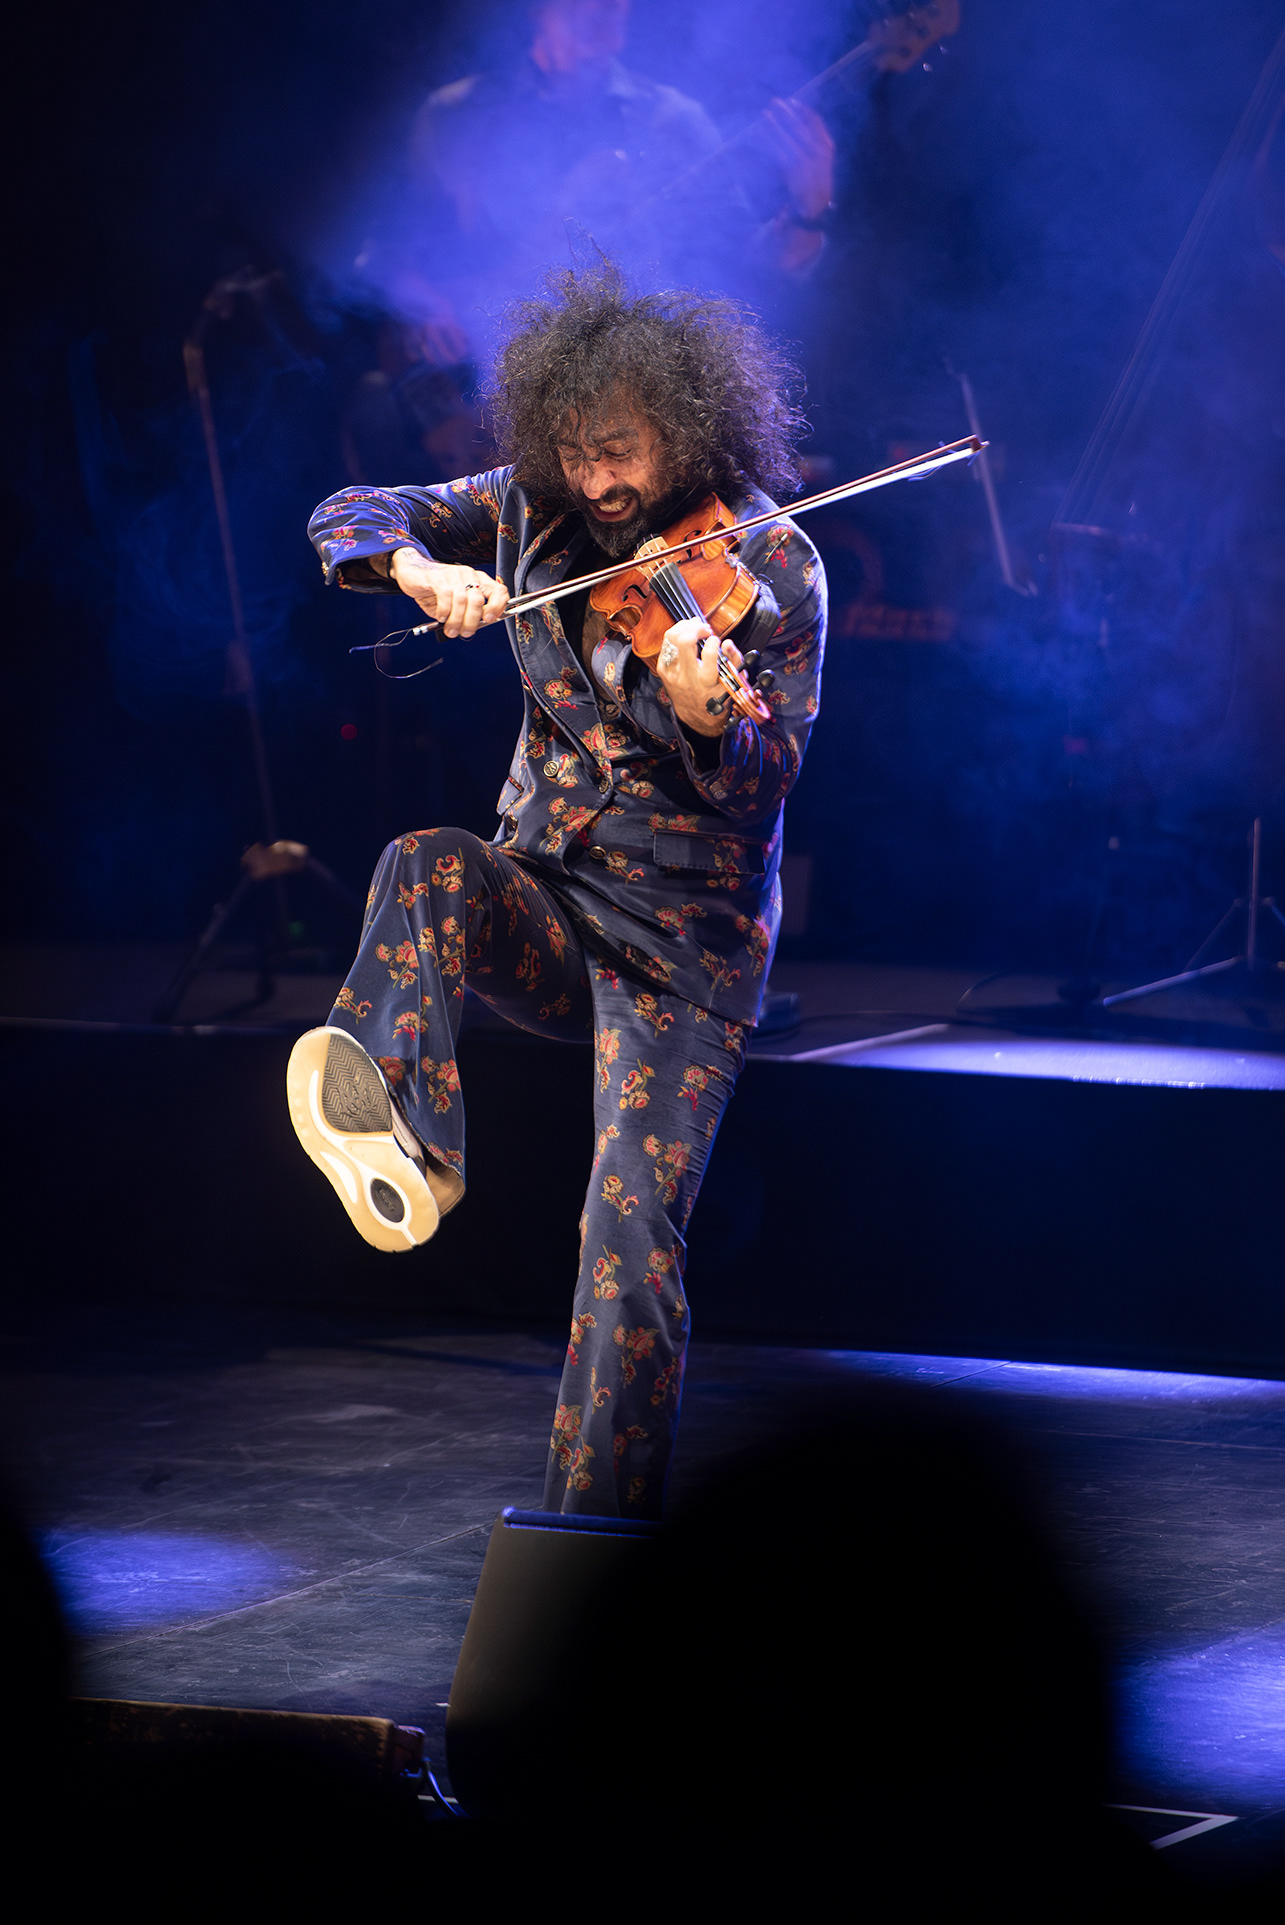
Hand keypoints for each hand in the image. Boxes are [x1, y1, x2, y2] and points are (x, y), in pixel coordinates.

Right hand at [388, 547, 507, 637]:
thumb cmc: (436, 591)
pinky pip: (446, 595)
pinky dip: (445, 611)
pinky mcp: (437, 576)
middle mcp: (468, 575)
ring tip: (450, 630)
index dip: (498, 607)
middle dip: (472, 621)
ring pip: (462, 600)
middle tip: (464, 632)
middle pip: (479, 600)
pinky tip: (441, 617)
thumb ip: (468, 614)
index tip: (489, 620)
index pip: (499, 591)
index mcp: (478, 580)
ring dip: (456, 620)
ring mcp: (453, 574)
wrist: (412, 573)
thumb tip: (474, 629)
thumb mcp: (456, 605)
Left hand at [654, 618, 743, 737]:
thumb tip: (727, 643)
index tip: (716, 641)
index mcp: (707, 680)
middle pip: (685, 641)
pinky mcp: (663, 670)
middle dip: (696, 628)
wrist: (696, 714)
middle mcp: (687, 676)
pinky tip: (685, 634)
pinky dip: (675, 634)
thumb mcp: (732, 681)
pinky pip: (665, 644)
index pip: (709, 654)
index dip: (714, 641)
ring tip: (695, 626)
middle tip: (705, 629)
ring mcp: (672, 673)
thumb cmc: (716, 694)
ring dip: (685, 626)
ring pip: (672, 638)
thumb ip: (734, 660)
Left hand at [760, 98, 834, 220]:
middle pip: (800, 126)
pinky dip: (769, 138)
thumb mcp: (819, 164)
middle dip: (786, 112)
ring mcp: (806, 161)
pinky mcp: (793, 170)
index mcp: (827, 149)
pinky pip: (778, 150)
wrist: (815, 210)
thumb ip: (811, 148)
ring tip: (764, 113)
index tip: (793, 102)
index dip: (803, 110)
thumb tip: (795, 128)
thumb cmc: (814, 186)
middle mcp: (818, 153)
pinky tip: (761, 131)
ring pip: (788, 136)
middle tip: (774, 101)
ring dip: (775, 123)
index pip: (816, 123)